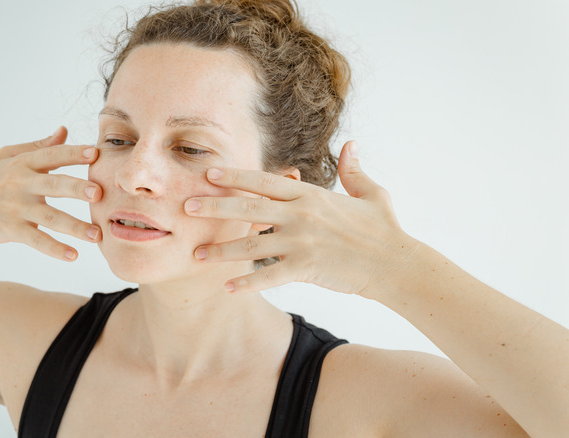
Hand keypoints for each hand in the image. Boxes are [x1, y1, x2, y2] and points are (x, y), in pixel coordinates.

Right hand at [0, 127, 101, 260]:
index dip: (73, 153)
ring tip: (96, 235)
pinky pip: (36, 240)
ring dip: (74, 227)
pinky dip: (54, 249)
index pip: (52, 155)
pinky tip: (73, 256)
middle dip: (77, 188)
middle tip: (100, 193)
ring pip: (50, 217)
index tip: (96, 153)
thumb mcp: (7, 158)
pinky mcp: (9, 229)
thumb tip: (64, 130)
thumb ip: (38, 147)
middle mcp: (20, 183)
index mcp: (22, 163)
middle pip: (54, 184)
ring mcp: (15, 207)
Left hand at [184, 141, 419, 295]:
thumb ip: (353, 169)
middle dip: (215, 206)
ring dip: (222, 250)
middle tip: (186, 206)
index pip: (264, 181)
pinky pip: (269, 276)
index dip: (235, 177)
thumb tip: (351, 144)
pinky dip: (247, 283)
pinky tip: (227, 287)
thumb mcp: (370, 192)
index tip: (209, 173)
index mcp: (310, 195)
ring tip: (196, 253)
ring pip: (251, 245)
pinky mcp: (306, 268)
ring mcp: (301, 242)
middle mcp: (301, 215)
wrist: (396, 263)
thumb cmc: (384, 228)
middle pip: (249, 208)